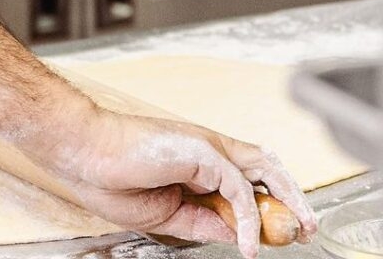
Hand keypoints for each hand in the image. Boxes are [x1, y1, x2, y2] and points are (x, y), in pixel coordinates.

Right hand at [41, 107, 315, 258]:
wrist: (82, 153)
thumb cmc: (107, 176)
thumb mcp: (166, 214)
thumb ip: (202, 219)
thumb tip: (235, 233)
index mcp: (193, 160)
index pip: (245, 175)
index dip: (268, 200)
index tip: (280, 230)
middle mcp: (204, 148)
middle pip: (263, 165)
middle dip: (290, 196)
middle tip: (306, 226)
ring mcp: (205, 146)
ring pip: (263, 167)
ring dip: (286, 198)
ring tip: (298, 228)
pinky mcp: (202, 151)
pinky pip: (239, 187)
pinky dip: (248, 217)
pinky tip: (246, 242)